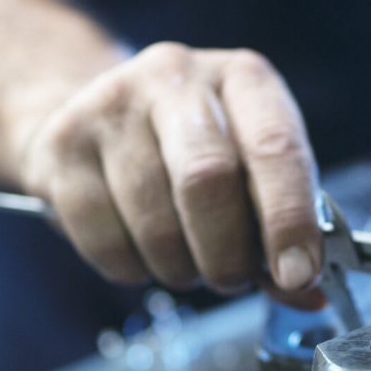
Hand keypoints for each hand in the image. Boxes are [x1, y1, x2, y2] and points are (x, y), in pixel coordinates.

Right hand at [19, 42, 322, 303]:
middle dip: (228, 253)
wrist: (97, 117)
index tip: (298, 275)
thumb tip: (308, 293)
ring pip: (154, 220)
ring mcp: (112, 105)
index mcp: (244, 79)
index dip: (290, 219)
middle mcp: (177, 77)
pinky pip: (104, 238)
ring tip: (187, 262)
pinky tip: (142, 252)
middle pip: (208, 180)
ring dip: (180, 267)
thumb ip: (282, 229)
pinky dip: (133, 269)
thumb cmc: (195, 151)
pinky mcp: (62, 144)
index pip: (276, 147)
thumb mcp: (251, 170)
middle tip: (231, 279)